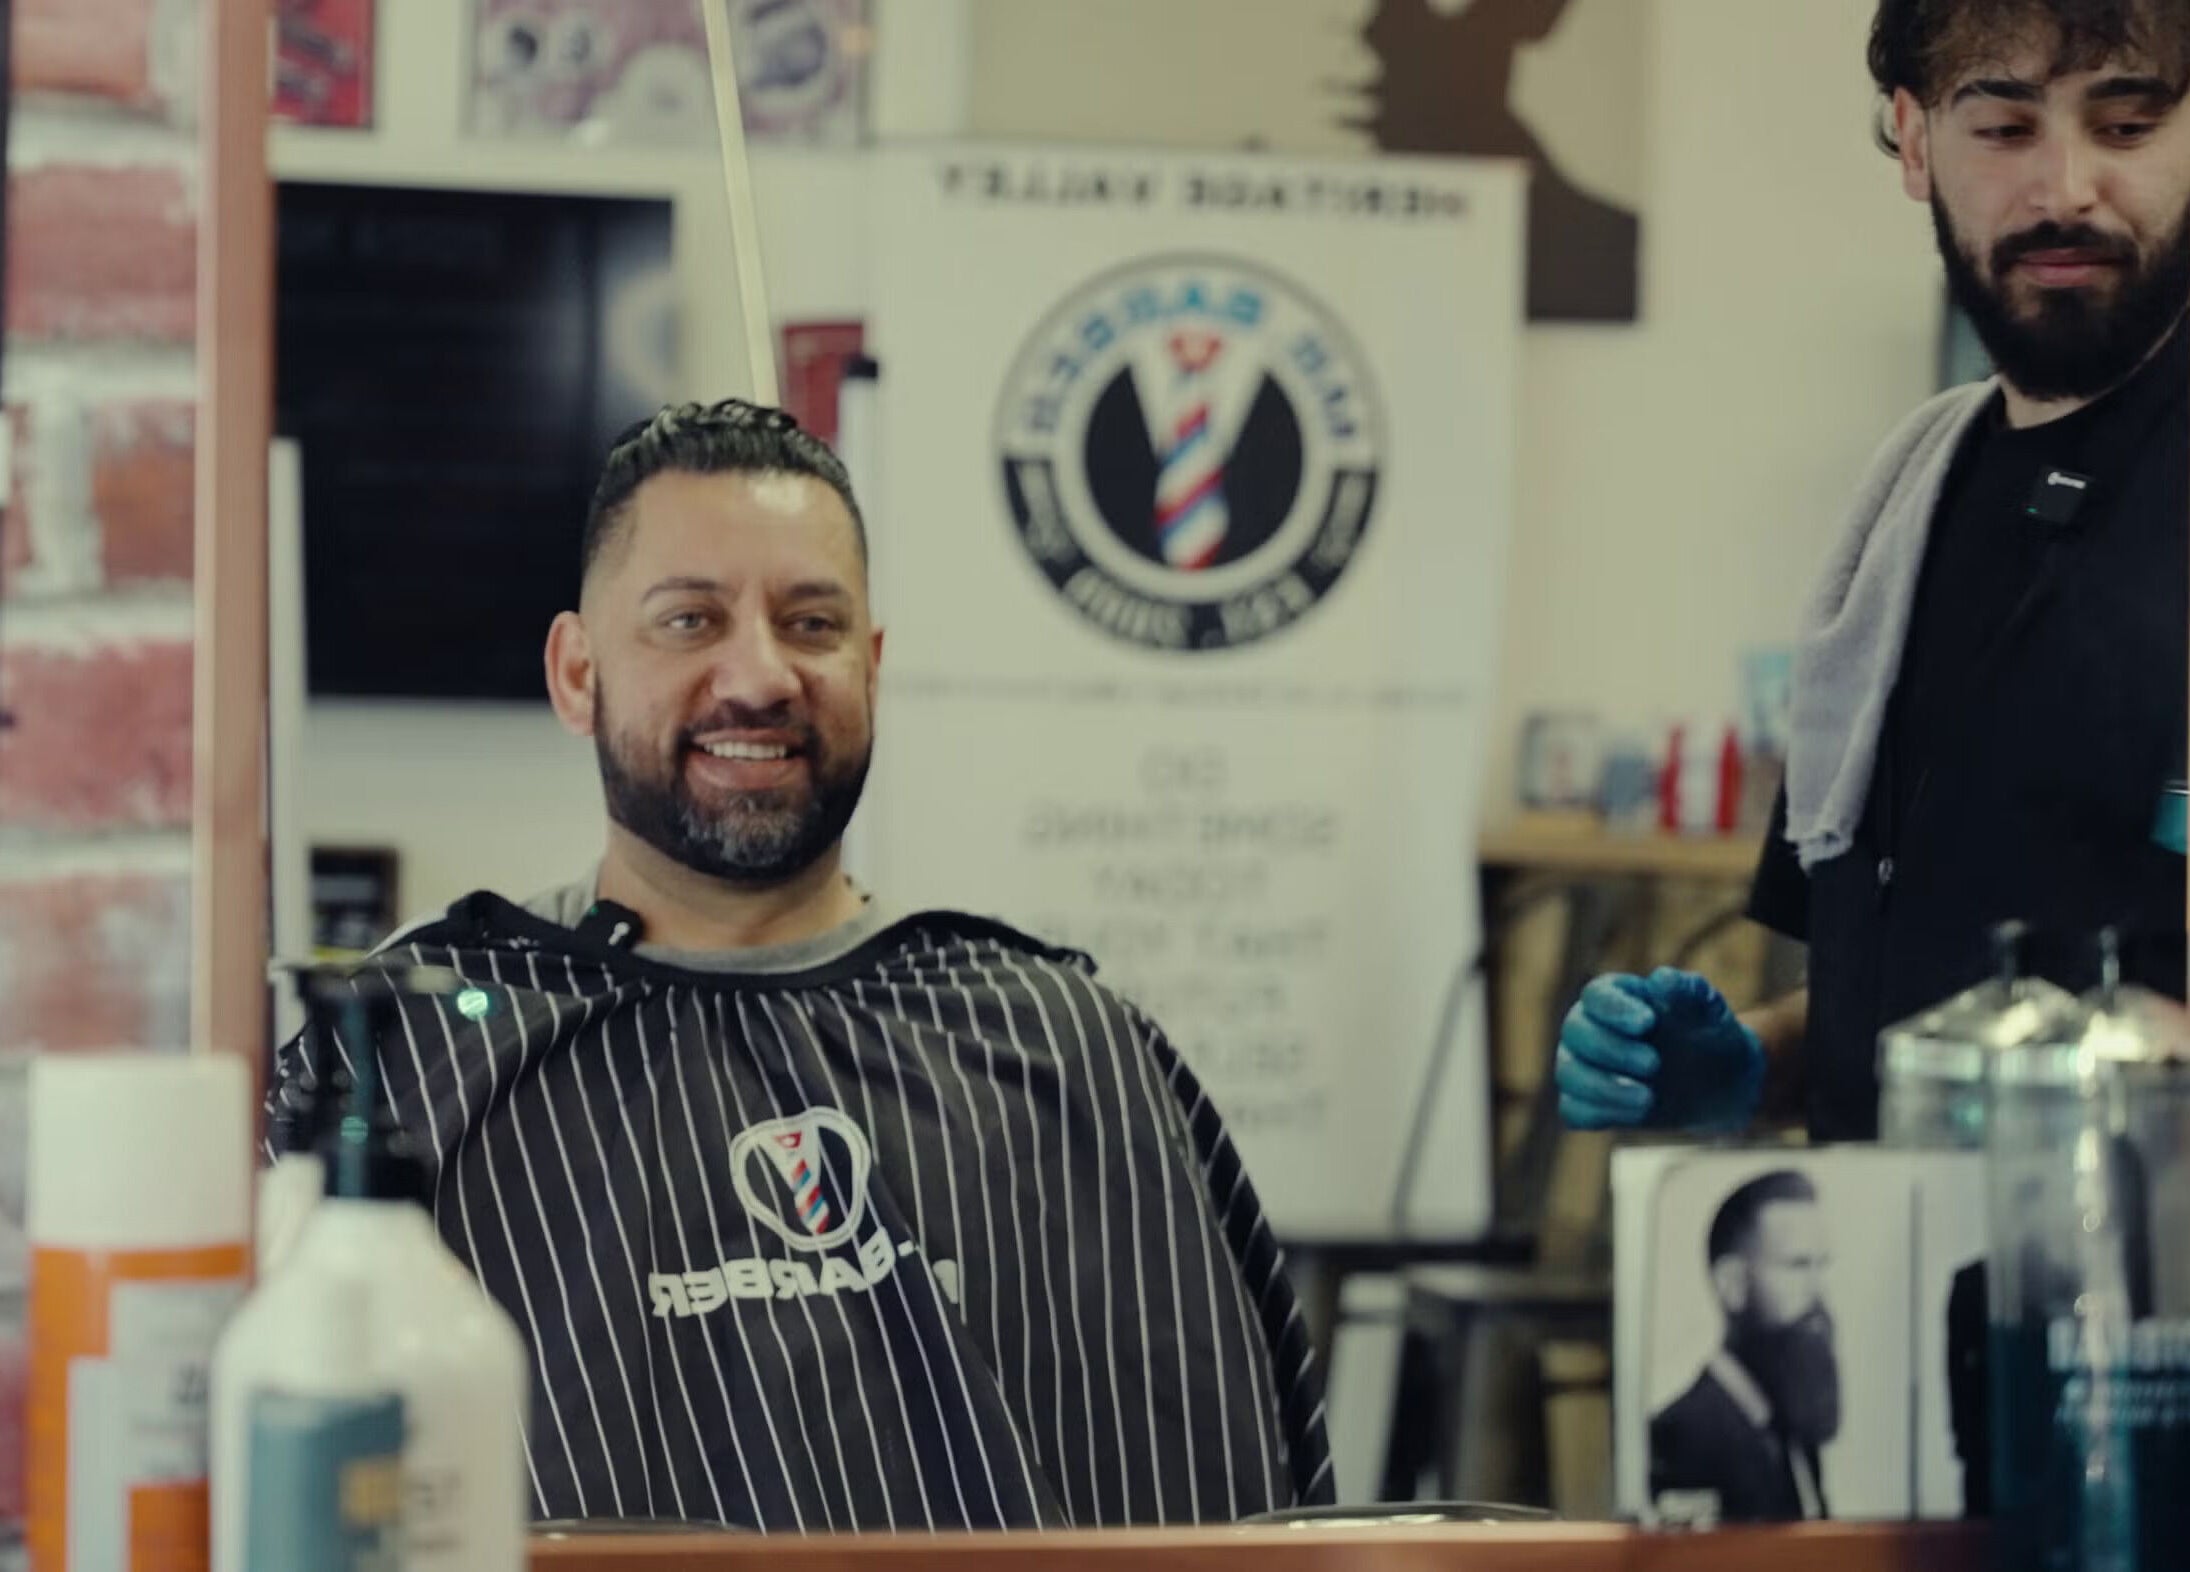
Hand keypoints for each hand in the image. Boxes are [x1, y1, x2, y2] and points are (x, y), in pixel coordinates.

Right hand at [1556, 968, 1764, 1133]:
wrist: (1718, 1079)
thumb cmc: (1707, 1033)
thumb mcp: (1708, 1009)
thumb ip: (1688, 991)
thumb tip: (1661, 979)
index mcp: (1615, 995)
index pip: (1595, 995)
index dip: (1614, 1009)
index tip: (1648, 1023)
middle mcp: (1589, 1026)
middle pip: (1575, 1032)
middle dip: (1611, 1050)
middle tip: (1654, 1064)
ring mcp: (1584, 1066)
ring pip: (1569, 1074)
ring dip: (1604, 1088)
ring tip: (1648, 1098)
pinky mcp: (1589, 1103)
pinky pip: (1574, 1111)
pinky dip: (1600, 1113)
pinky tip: (1637, 1113)